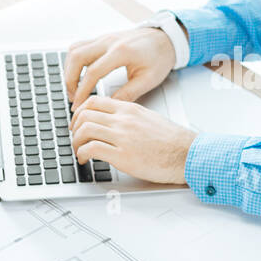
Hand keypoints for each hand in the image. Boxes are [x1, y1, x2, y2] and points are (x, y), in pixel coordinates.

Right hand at [64, 26, 179, 110]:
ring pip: (74, 50)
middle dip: (70, 80)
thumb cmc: (160, 58)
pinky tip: (77, 74)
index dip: (83, 91)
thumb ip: (127, 94)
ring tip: (73, 89)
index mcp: (122, 52)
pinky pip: (79, 47)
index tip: (78, 105)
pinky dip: (73, 61)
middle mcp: (109, 41)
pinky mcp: (102, 39)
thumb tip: (108, 106)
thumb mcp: (148, 80)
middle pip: (77, 57)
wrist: (165, 39)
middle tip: (73, 97)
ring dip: (69, 70)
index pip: (93, 72)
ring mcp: (104, 38)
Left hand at [70, 95, 196, 184]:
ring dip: (75, 142)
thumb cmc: (172, 141)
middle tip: (75, 138)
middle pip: (85, 114)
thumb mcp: (148, 119)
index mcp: (129, 109)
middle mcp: (124, 120)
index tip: (78, 122)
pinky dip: (82, 154)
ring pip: (84, 130)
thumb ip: (129, 117)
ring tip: (78, 150)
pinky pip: (91, 149)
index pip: (94, 101)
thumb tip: (112, 123)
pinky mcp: (122, 155)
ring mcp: (122, 137)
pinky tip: (84, 159)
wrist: (186, 154)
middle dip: (74, 127)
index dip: (80, 112)